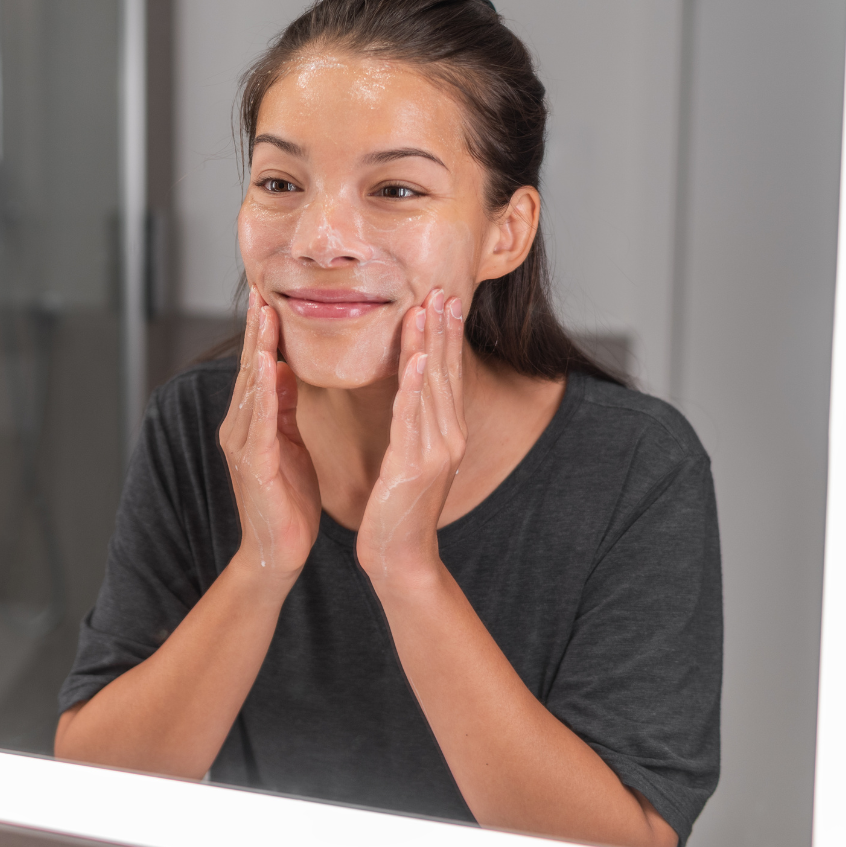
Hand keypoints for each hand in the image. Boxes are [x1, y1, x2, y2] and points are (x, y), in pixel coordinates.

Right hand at [218, 289, 321, 578]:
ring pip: (250, 387)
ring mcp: (242, 445)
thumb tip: (281, 368)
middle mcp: (239, 428)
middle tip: (263, 291)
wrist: (279, 553)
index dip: (264, 333)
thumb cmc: (288, 502)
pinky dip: (260, 389)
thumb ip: (282, 408)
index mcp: (252, 423)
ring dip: (257, 348)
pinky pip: (257, 418)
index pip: (258, 369)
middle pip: (249, 370)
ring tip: (264, 315)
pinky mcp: (253, 463)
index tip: (272, 298)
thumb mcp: (289, 444)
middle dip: (257, 330)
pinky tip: (265, 363)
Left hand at [360, 289, 465, 584]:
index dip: (447, 336)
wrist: (400, 557)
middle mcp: (447, 437)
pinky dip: (413, 387)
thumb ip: (413, 425)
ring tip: (427, 309)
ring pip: (431, 389)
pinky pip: (413, 419)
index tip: (445, 299)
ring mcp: (434, 452)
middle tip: (444, 289)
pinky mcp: (414, 466)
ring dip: (429, 346)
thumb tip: (412, 394)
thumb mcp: (410, 458)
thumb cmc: (398, 509)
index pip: (446, 375)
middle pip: (444, 374)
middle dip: (444, 329)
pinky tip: (413, 360)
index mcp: (444, 434)